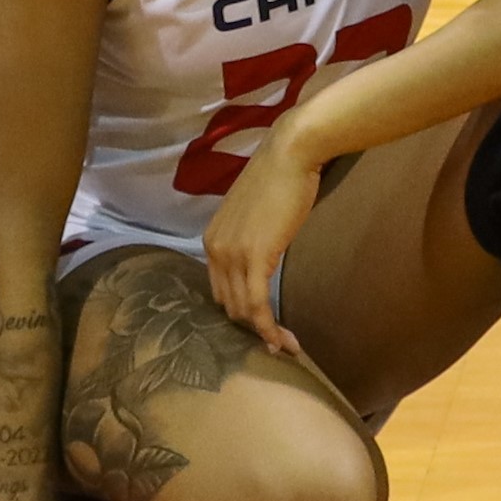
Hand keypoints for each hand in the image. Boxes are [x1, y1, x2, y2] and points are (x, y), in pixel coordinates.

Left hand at [205, 128, 320, 356]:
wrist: (289, 155)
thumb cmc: (278, 179)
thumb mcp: (253, 216)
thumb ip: (248, 240)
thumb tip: (260, 261)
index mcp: (211, 240)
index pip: (220, 290)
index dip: (242, 312)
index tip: (264, 326)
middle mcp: (214, 249)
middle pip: (229, 304)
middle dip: (252, 327)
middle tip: (280, 341)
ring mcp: (231, 254)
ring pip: (243, 310)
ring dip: (265, 333)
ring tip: (289, 345)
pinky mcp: (254, 256)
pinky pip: (258, 304)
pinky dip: (269, 327)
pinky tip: (283, 341)